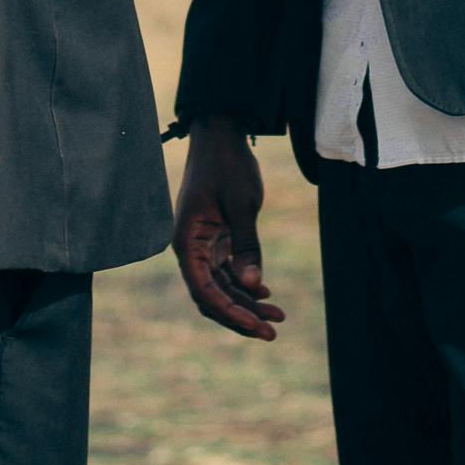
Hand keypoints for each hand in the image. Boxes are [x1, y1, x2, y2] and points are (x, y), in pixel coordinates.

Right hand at [170, 119, 284, 339]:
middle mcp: (190, 248)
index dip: (229, 313)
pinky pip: (227, 272)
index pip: (204, 291)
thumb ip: (247, 245)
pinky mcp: (215, 239)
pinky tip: (266, 294)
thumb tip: (252, 286)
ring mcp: (202, 244)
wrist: (221, 132)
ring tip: (277, 317)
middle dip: (240, 317)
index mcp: (187, 241)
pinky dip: (244, 285)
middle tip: (272, 332)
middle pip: (212, 296)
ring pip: (221, 287)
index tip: (256, 326)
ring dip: (246, 304)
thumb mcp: (242, 203)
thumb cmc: (227, 164)